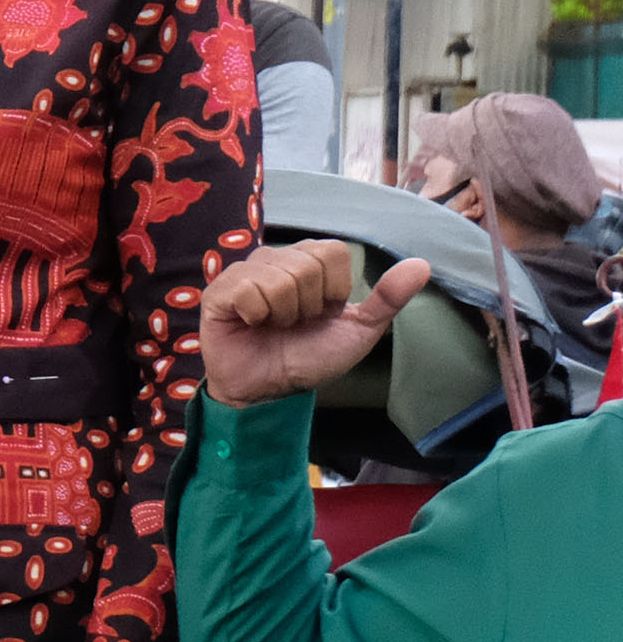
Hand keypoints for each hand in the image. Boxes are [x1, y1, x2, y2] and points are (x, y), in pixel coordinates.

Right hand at [201, 237, 429, 407]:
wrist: (272, 390)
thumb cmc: (311, 357)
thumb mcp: (358, 331)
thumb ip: (388, 298)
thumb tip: (423, 265)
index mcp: (309, 262)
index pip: (332, 251)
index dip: (334, 288)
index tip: (322, 313)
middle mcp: (276, 259)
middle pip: (308, 263)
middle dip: (309, 304)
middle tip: (296, 323)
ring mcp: (244, 273)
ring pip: (280, 277)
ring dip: (284, 313)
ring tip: (274, 326)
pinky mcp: (218, 292)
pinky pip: (247, 289)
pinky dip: (257, 315)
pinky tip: (251, 325)